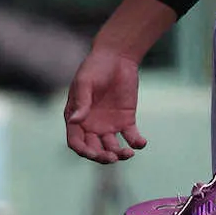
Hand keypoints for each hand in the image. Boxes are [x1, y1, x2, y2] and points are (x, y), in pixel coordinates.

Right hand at [64, 47, 146, 163]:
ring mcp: (109, 124)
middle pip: (94, 149)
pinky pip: (131, 136)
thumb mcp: (85, 83)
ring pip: (112, 147)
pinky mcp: (126, 120)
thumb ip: (81, 102)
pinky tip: (141, 143)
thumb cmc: (95, 67)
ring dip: (119, 154)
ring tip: (128, 153)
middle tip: (112, 157)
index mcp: (76, 118)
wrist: (117, 57)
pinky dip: (136, 142)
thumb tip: (75, 121)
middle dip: (102, 157)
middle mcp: (91, 125)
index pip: (76, 142)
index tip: (93, 153)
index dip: (83, 150)